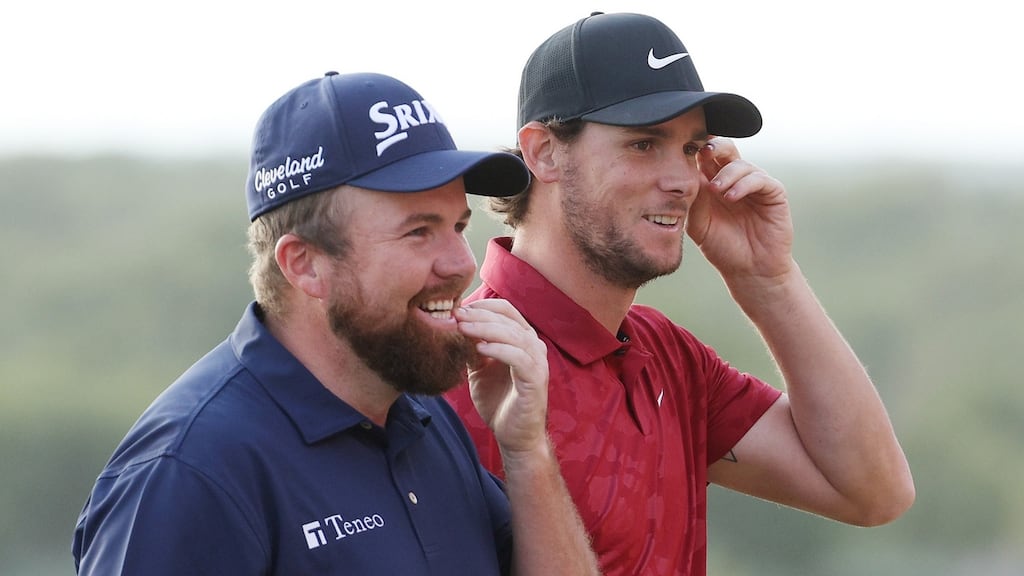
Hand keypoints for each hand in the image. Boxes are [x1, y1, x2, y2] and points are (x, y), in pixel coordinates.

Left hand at [455, 298, 548, 455]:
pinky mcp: (537, 380)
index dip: (482, 306)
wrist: (513, 435)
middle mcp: (534, 346)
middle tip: (455, 315)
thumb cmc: (498, 401)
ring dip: (486, 329)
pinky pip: (519, 358)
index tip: (457, 309)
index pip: (505, 310)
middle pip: (507, 319)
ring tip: (463, 328)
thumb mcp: (479, 369)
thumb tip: (453, 326)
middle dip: (479, 315)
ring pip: (514, 335)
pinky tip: (480, 349)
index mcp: (522, 339)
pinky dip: (499, 350)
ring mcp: (538, 363)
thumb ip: (472, 347)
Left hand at [688, 137, 794, 281]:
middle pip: (726, 150)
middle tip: (704, 152)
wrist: (749, 270)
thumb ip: (695, 201)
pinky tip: (731, 197)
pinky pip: (760, 179)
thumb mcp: (699, 224)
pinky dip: (744, 184)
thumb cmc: (722, 248)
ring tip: (716, 190)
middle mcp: (735, 180)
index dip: (697, 150)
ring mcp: (755, 185)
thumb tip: (688, 174)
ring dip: (727, 174)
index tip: (686, 149)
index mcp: (714, 183)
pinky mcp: (774, 193)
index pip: (706, 158)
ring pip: (742, 164)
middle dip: (714, 147)